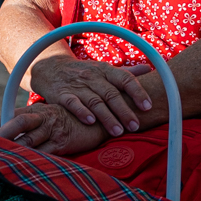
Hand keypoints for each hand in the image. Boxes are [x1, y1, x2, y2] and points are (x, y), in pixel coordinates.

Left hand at [0, 101, 107, 155]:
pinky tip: (22, 168)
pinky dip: (32, 160)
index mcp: (36, 110)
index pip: (8, 117)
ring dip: (12, 151)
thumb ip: (31, 127)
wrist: (99, 120)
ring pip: (29, 140)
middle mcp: (43, 117)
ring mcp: (54, 129)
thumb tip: (8, 138)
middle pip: (16, 124)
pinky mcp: (64, 142)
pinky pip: (45, 153)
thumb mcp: (49, 118)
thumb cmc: (70, 122)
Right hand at [29, 56, 152, 134]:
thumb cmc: (85, 73)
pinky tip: (91, 122)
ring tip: (118, 132)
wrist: (50, 68)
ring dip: (107, 117)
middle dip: (124, 111)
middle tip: (135, 126)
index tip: (148, 106)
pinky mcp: (61, 94)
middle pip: (111, 94)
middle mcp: (93, 76)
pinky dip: (81, 111)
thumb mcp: (104, 69)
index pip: (125, 79)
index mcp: (106, 70)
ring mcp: (77, 85)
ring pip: (95, 101)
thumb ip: (126, 73)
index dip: (138, 92)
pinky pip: (72, 103)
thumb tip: (150, 70)